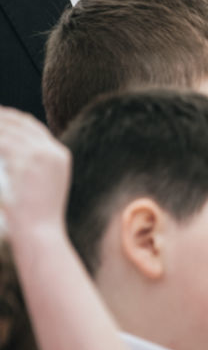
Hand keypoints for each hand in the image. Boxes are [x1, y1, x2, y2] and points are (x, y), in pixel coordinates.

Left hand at [0, 106, 70, 246]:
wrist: (40, 232)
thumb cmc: (36, 216)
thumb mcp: (41, 186)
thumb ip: (29, 166)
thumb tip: (9, 154)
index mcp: (59, 155)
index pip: (32, 126)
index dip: (11, 118)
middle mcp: (53, 152)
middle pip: (21, 123)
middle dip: (0, 118)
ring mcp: (41, 156)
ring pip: (9, 131)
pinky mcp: (26, 164)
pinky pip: (2, 144)